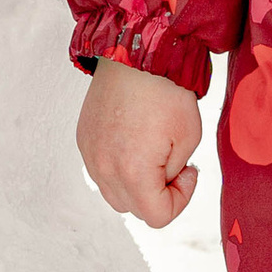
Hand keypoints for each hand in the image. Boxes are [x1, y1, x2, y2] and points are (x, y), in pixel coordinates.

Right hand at [76, 56, 202, 226]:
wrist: (135, 54)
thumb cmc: (167, 92)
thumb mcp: (189, 139)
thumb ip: (173, 174)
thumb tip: (161, 183)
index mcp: (133, 171)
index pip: (157, 217)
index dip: (180, 201)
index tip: (188, 171)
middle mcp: (104, 168)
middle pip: (133, 209)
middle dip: (157, 194)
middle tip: (173, 164)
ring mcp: (90, 154)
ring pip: (114, 193)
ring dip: (136, 185)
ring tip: (152, 154)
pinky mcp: (83, 140)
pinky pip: (101, 171)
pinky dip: (118, 167)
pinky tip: (134, 142)